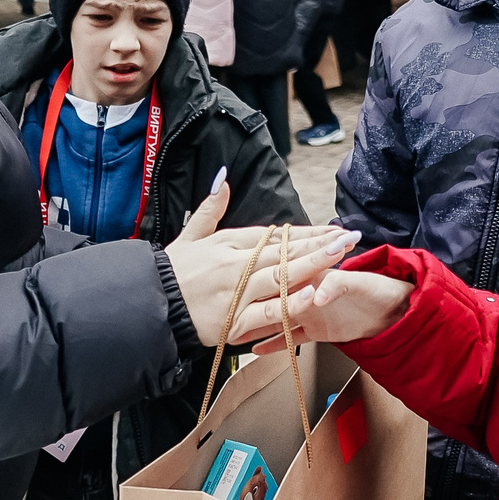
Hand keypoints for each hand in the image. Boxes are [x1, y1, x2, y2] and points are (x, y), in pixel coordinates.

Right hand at [162, 184, 355, 342]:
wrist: (148, 305)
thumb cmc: (171, 273)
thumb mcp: (189, 235)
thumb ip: (210, 209)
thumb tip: (222, 179)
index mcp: (228, 242)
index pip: (276, 235)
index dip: (306, 232)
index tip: (332, 229)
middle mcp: (236, 264)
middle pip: (285, 252)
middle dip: (321, 244)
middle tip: (350, 236)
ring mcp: (236, 292)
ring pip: (282, 276)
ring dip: (314, 264)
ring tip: (341, 254)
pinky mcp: (233, 320)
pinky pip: (268, 312)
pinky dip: (290, 304)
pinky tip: (313, 293)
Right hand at [230, 268, 412, 352]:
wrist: (395, 313)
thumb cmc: (378, 290)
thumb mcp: (356, 284)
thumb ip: (335, 286)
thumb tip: (316, 295)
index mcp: (313, 274)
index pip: (284, 273)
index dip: (264, 276)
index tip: (243, 280)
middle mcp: (306, 291)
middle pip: (273, 297)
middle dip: (250, 302)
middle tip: (227, 308)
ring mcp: (308, 312)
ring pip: (276, 318)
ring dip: (256, 325)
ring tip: (233, 331)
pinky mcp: (315, 330)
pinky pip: (290, 337)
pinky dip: (274, 343)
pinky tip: (256, 349)